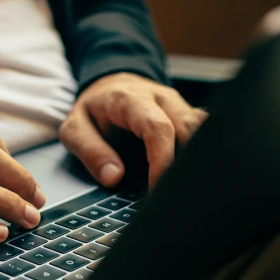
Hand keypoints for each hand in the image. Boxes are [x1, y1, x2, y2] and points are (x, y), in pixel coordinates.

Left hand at [59, 72, 206, 187]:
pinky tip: (194, 175)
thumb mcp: (74, 128)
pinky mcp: (187, 114)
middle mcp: (161, 98)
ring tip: (188, 188)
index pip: (158, 128)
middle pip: (190, 128)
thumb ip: (90, 151)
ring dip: (198, 158)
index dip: (162, 160)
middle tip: (175, 194)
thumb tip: (114, 176)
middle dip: (186, 164)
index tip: (157, 188)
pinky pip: (205, 131)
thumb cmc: (93, 109)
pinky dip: (203, 152)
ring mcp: (178, 105)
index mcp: (131, 99)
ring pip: (203, 129)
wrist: (109, 84)